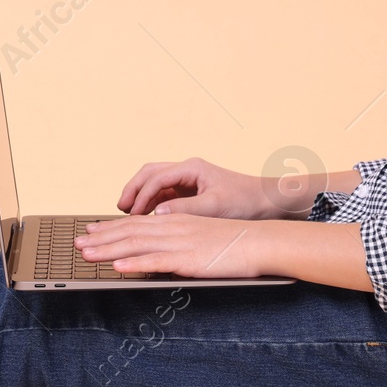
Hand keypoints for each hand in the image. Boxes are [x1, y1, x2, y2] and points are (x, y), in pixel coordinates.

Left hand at [75, 213, 263, 277]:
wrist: (260, 242)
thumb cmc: (235, 243)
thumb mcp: (201, 237)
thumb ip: (178, 244)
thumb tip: (160, 254)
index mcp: (175, 221)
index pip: (136, 224)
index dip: (110, 229)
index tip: (90, 232)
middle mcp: (172, 227)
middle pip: (129, 232)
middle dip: (100, 238)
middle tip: (77, 244)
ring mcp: (179, 242)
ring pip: (136, 244)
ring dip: (108, 250)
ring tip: (86, 255)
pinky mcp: (188, 258)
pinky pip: (156, 261)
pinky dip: (134, 263)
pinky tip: (118, 267)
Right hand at [116, 156, 284, 220]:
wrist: (266, 202)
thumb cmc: (245, 201)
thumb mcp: (215, 207)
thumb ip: (184, 209)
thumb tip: (156, 214)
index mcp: (192, 168)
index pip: (156, 177)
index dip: (141, 195)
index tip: (132, 213)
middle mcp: (187, 170)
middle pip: (149, 173)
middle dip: (133, 189)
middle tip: (120, 209)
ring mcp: (187, 180)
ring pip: (154, 183)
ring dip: (140, 196)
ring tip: (127, 213)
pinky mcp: (190, 192)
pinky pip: (163, 194)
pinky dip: (151, 203)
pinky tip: (145, 218)